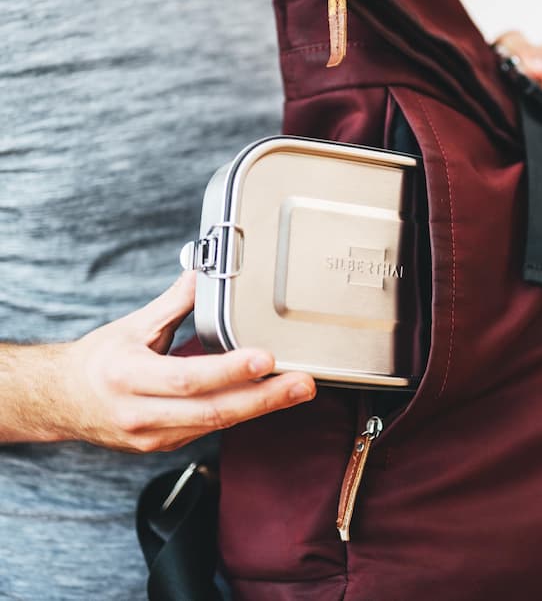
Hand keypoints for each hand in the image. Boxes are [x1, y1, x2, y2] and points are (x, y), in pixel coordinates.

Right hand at [54, 271, 315, 451]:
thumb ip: (172, 303)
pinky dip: (240, 414)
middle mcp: (141, 413)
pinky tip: (266, 400)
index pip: (186, 377)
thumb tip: (204, 273)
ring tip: (296, 390)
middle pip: (211, 411)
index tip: (266, 358)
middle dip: (263, 398)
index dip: (228, 370)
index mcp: (128, 377)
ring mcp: (153, 436)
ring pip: (215, 424)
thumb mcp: (130, 327)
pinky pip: (208, 429)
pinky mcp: (164, 445)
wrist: (61, 402)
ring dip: (260, 408)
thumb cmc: (96, 362)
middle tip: (302, 384)